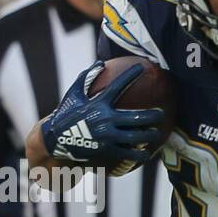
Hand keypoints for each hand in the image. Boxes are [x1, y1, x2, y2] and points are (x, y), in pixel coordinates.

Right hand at [40, 62, 164, 165]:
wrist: (56, 140)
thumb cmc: (67, 114)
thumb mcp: (74, 95)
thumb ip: (87, 78)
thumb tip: (100, 62)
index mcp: (98, 104)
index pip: (117, 86)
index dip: (130, 76)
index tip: (142, 68)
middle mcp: (105, 119)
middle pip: (136, 117)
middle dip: (153, 116)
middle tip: (161, 114)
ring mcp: (107, 136)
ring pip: (136, 136)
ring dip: (151, 135)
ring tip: (158, 133)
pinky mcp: (107, 150)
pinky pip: (128, 153)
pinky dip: (140, 154)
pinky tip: (147, 154)